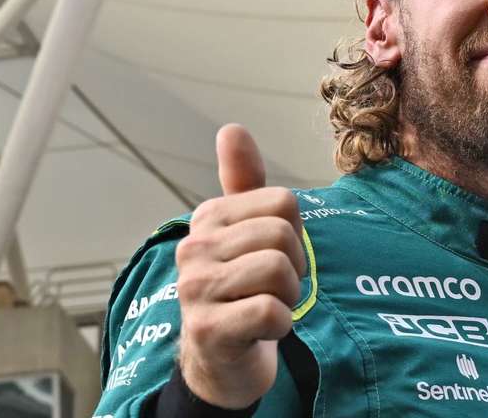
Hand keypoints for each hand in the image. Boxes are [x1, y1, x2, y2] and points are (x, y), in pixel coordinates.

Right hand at [176, 124, 305, 408]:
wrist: (222, 359)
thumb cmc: (241, 287)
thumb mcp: (245, 230)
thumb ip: (243, 181)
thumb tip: (231, 128)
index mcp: (209, 217)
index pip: (284, 203)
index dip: (294, 235)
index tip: (273, 256)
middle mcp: (193, 247)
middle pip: (283, 234)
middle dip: (293, 267)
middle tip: (273, 287)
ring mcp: (195, 289)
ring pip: (279, 270)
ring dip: (287, 297)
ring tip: (265, 305)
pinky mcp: (207, 329)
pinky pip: (271, 312)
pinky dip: (281, 324)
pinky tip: (261, 330)